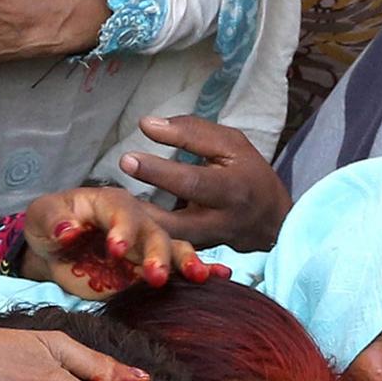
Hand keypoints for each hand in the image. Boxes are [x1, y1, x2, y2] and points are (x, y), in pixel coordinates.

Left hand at [21, 185, 216, 294]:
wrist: (54, 250)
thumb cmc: (48, 224)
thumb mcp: (40, 216)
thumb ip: (53, 220)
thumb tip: (68, 230)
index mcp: (109, 203)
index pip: (120, 213)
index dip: (122, 230)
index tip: (116, 250)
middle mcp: (134, 221)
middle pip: (154, 232)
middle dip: (157, 252)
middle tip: (156, 275)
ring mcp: (145, 246)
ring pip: (172, 248)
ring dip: (185, 262)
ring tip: (199, 276)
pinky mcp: (148, 270)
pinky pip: (177, 269)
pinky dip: (199, 270)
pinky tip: (218, 277)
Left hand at [118, 116, 290, 252]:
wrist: (273, 220)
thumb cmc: (248, 173)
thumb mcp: (230, 144)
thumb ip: (191, 132)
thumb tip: (146, 125)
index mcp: (232, 189)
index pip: (192, 181)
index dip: (159, 172)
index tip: (126, 158)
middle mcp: (221, 221)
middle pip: (176, 221)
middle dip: (141, 211)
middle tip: (109, 198)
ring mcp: (208, 244)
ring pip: (169, 244)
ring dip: (138, 233)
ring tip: (108, 216)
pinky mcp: (197, 255)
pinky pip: (168, 251)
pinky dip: (145, 242)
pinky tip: (119, 231)